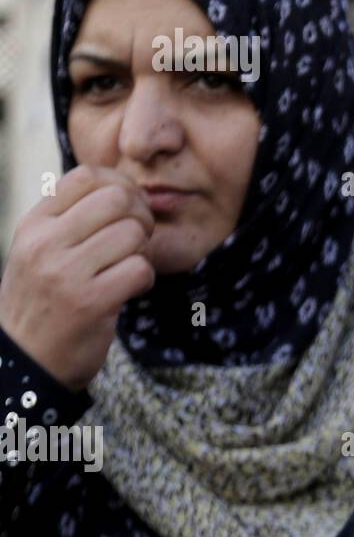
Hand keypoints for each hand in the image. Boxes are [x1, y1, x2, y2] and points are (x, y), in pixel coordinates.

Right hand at [0, 166, 154, 389]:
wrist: (26, 360)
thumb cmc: (43, 300)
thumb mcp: (39, 250)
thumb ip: (70, 218)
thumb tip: (123, 187)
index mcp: (34, 225)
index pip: (87, 176)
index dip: (121, 184)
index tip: (128, 207)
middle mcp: (45, 243)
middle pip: (118, 199)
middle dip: (141, 215)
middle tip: (137, 239)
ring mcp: (66, 272)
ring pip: (133, 233)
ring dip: (143, 251)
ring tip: (127, 267)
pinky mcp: (90, 302)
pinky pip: (140, 269)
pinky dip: (144, 278)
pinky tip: (129, 288)